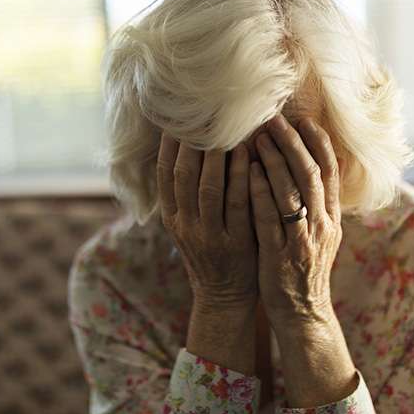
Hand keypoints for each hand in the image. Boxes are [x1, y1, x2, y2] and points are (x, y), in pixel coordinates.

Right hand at [157, 131, 257, 310]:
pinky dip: (241, 177)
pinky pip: (238, 204)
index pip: (164, 176)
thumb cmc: (211, 253)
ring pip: (209, 188)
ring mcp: (210, 235)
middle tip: (202, 116)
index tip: (175, 121)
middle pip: (183, 177)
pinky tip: (249, 155)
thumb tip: (186, 151)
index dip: (168, 147)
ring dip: (217, 156)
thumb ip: (186, 195)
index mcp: (172, 218)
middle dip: (191, 144)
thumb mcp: (189, 226)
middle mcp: (186, 225)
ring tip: (226, 129)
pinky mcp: (236, 243)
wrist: (224, 297)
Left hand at [249, 114, 342, 324]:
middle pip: (312, 176)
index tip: (304, 118)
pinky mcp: (281, 256)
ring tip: (258, 138)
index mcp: (331, 217)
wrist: (302, 312)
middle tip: (275, 120)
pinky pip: (271, 219)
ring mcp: (302, 240)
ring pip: (294, 194)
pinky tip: (250, 173)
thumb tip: (307, 166)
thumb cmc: (302, 266)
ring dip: (276, 162)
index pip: (331, 172)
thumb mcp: (317, 233)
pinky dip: (262, 193)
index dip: (318, 143)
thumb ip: (314, 202)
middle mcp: (321, 225)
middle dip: (294, 144)